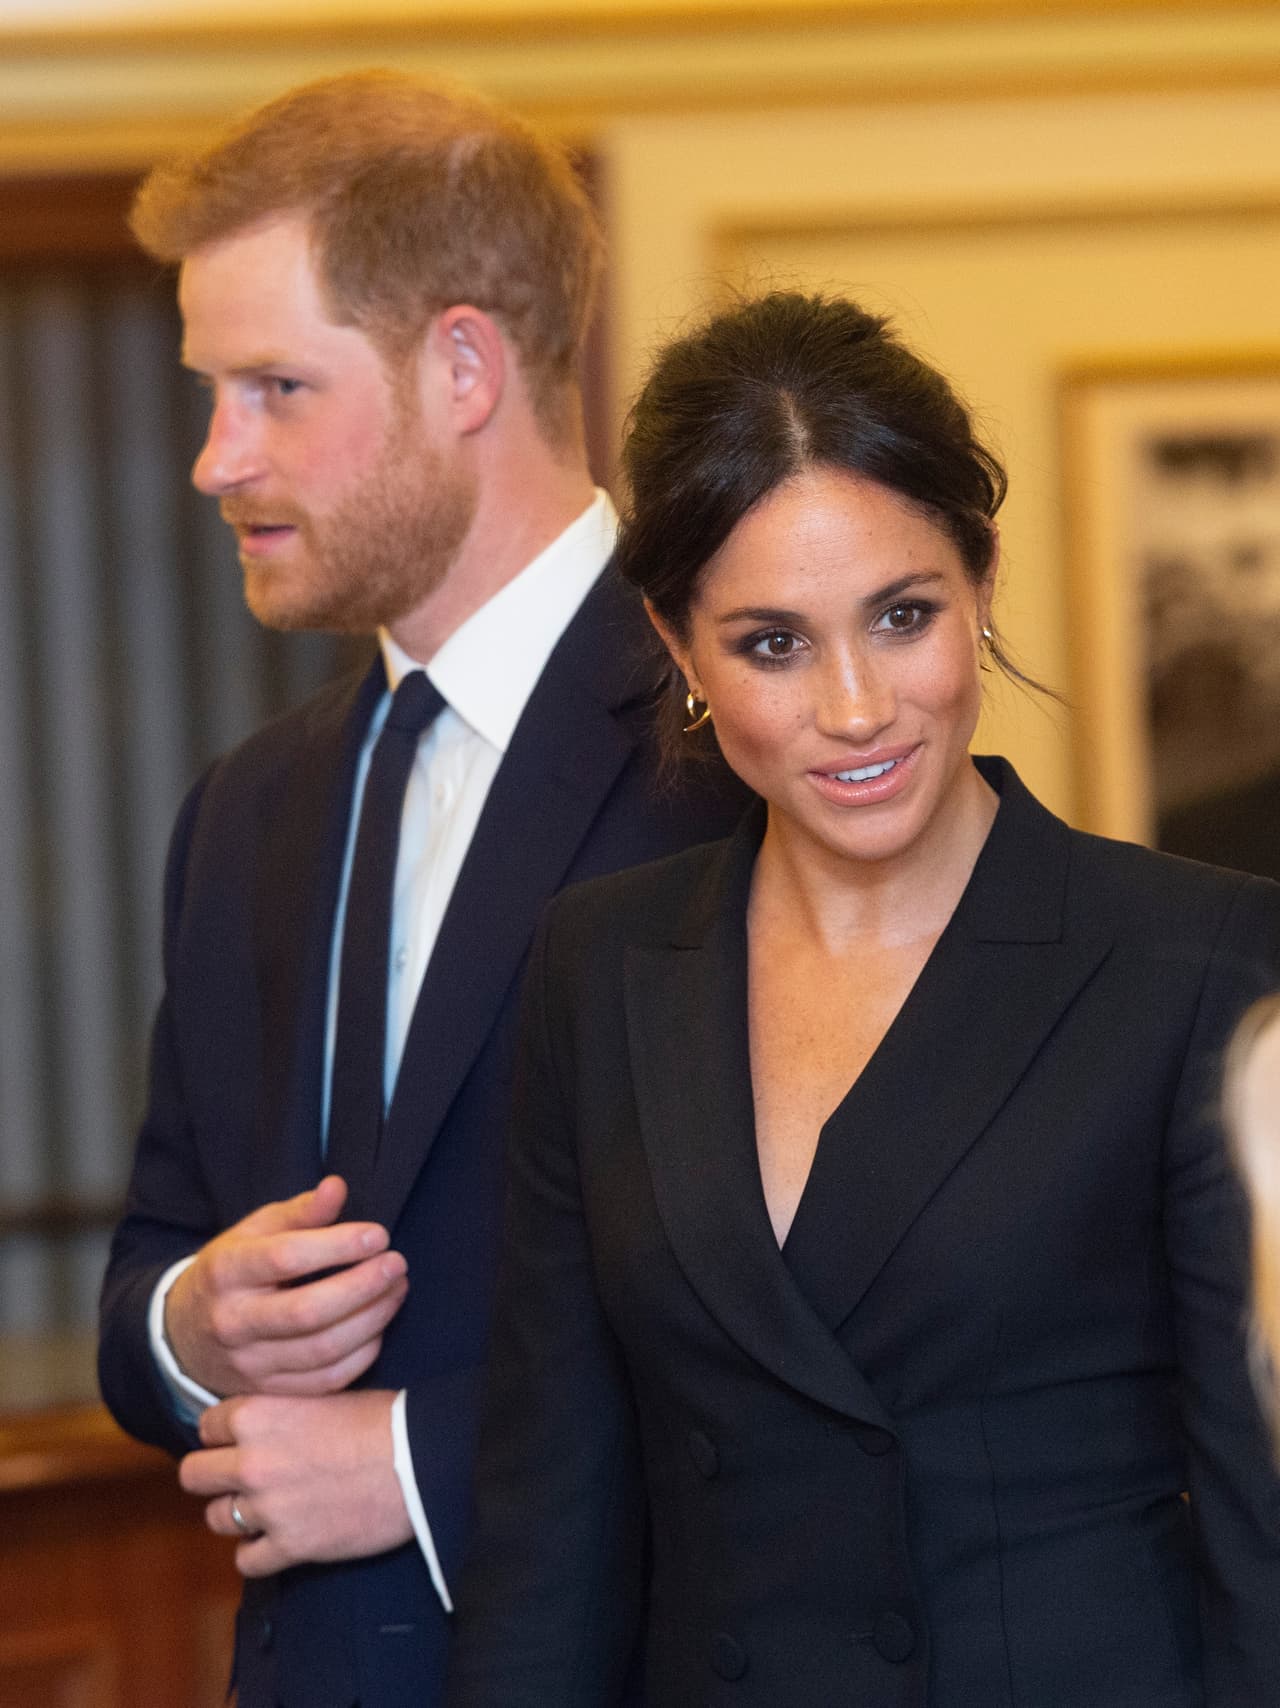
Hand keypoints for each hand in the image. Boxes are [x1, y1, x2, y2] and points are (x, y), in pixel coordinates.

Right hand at [165, 1176, 408, 1397]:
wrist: (185, 1336)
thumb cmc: (231, 1272)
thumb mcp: (252, 1233)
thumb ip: (298, 1212)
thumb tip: (337, 1187)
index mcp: (225, 1272)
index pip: (285, 1258)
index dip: (338, 1245)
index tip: (378, 1234)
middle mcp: (233, 1322)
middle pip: (307, 1311)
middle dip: (363, 1286)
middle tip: (397, 1264)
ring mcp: (249, 1364)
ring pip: (322, 1351)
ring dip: (372, 1319)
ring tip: (397, 1289)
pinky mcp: (268, 1393)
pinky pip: (325, 1380)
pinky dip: (362, 1354)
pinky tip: (379, 1325)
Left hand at [181, 1390, 412, 1575]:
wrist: (420, 1460)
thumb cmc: (383, 1420)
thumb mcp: (322, 1396)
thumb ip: (281, 1413)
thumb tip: (265, 1426)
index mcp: (259, 1415)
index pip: (206, 1425)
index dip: (223, 1433)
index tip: (240, 1439)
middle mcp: (252, 1461)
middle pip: (193, 1475)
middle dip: (213, 1475)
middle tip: (240, 1476)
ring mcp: (267, 1508)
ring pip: (215, 1519)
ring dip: (236, 1514)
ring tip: (266, 1508)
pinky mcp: (290, 1547)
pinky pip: (246, 1561)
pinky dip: (259, 1553)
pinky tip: (280, 1540)